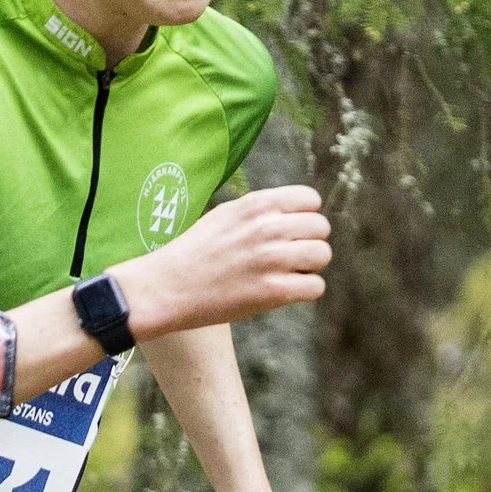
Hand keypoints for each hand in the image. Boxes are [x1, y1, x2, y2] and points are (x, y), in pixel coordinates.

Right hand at [121, 186, 330, 338]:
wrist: (167, 287)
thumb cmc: (194, 252)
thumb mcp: (225, 215)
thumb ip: (260, 210)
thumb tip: (292, 214)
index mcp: (257, 205)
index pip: (311, 200)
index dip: (304, 216)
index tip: (291, 231)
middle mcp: (268, 228)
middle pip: (321, 228)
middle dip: (309, 242)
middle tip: (289, 257)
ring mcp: (272, 260)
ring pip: (322, 256)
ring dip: (309, 267)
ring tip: (288, 274)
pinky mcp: (273, 291)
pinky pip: (316, 287)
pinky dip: (304, 291)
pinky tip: (285, 291)